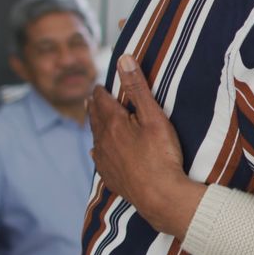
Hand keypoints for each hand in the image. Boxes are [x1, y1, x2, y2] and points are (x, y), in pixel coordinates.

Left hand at [88, 55, 204, 239]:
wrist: (160, 195)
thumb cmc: (161, 154)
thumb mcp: (154, 116)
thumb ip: (137, 88)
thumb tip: (123, 59)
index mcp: (113, 123)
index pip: (102, 101)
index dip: (101, 91)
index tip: (99, 85)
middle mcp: (104, 141)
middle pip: (95, 118)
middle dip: (94, 106)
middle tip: (92, 97)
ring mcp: (105, 160)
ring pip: (95, 138)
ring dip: (95, 126)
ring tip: (93, 118)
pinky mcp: (110, 176)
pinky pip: (99, 159)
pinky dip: (98, 150)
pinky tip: (97, 152)